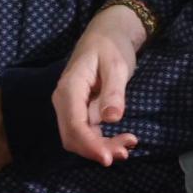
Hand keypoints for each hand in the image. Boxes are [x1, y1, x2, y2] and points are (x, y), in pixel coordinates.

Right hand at [52, 4, 145, 165]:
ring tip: (128, 147)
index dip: (89, 145)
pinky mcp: (81, 111)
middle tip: (124, 153)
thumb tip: (111, 119)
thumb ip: (114, 91)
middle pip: (73, 137)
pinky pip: (88, 132)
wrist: (106, 34)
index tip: (108, 158)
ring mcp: (71, 108)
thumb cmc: (110, 46)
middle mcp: (64, 101)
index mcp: (69, 88)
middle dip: (96, 150)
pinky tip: (123, 139)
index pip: (73, 125)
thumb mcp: (117, 64)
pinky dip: (103, 140)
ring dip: (101, 147)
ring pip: (80, 137)